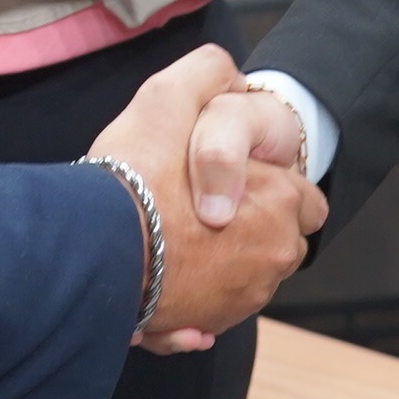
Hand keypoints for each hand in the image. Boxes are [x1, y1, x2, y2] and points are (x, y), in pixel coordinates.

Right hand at [88, 43, 324, 354]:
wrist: (91, 253)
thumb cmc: (133, 177)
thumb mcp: (168, 97)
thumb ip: (207, 74)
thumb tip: (228, 73)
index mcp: (279, 202)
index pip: (307, 199)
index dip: (270, 185)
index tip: (234, 181)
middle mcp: (272, 256)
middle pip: (279, 240)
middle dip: (251, 227)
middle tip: (200, 209)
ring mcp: (243, 297)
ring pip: (245, 277)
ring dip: (221, 264)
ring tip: (173, 243)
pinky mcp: (208, 325)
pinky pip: (212, 313)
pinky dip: (195, 302)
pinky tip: (164, 281)